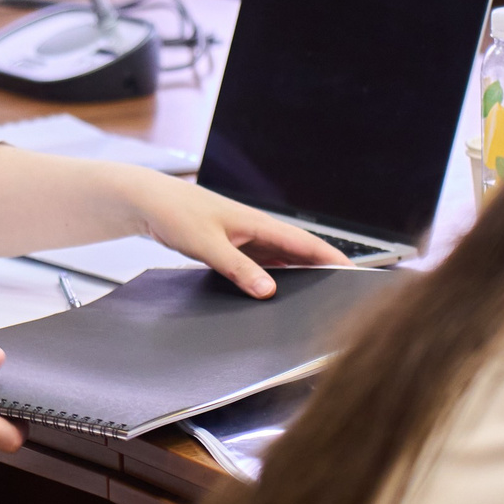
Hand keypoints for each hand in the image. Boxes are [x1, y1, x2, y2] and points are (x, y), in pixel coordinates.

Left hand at [125, 172, 348, 297]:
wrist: (149, 202)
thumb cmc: (176, 213)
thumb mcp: (207, 245)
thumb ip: (238, 268)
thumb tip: (268, 291)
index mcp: (258, 224)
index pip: (305, 243)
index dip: (331, 258)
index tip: (354, 274)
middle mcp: (256, 230)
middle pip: (298, 254)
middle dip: (320, 271)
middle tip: (342, 294)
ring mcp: (244, 239)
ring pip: (279, 260)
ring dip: (296, 277)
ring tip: (315, 300)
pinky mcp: (231, 247)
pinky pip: (260, 264)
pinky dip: (271, 278)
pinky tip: (274, 295)